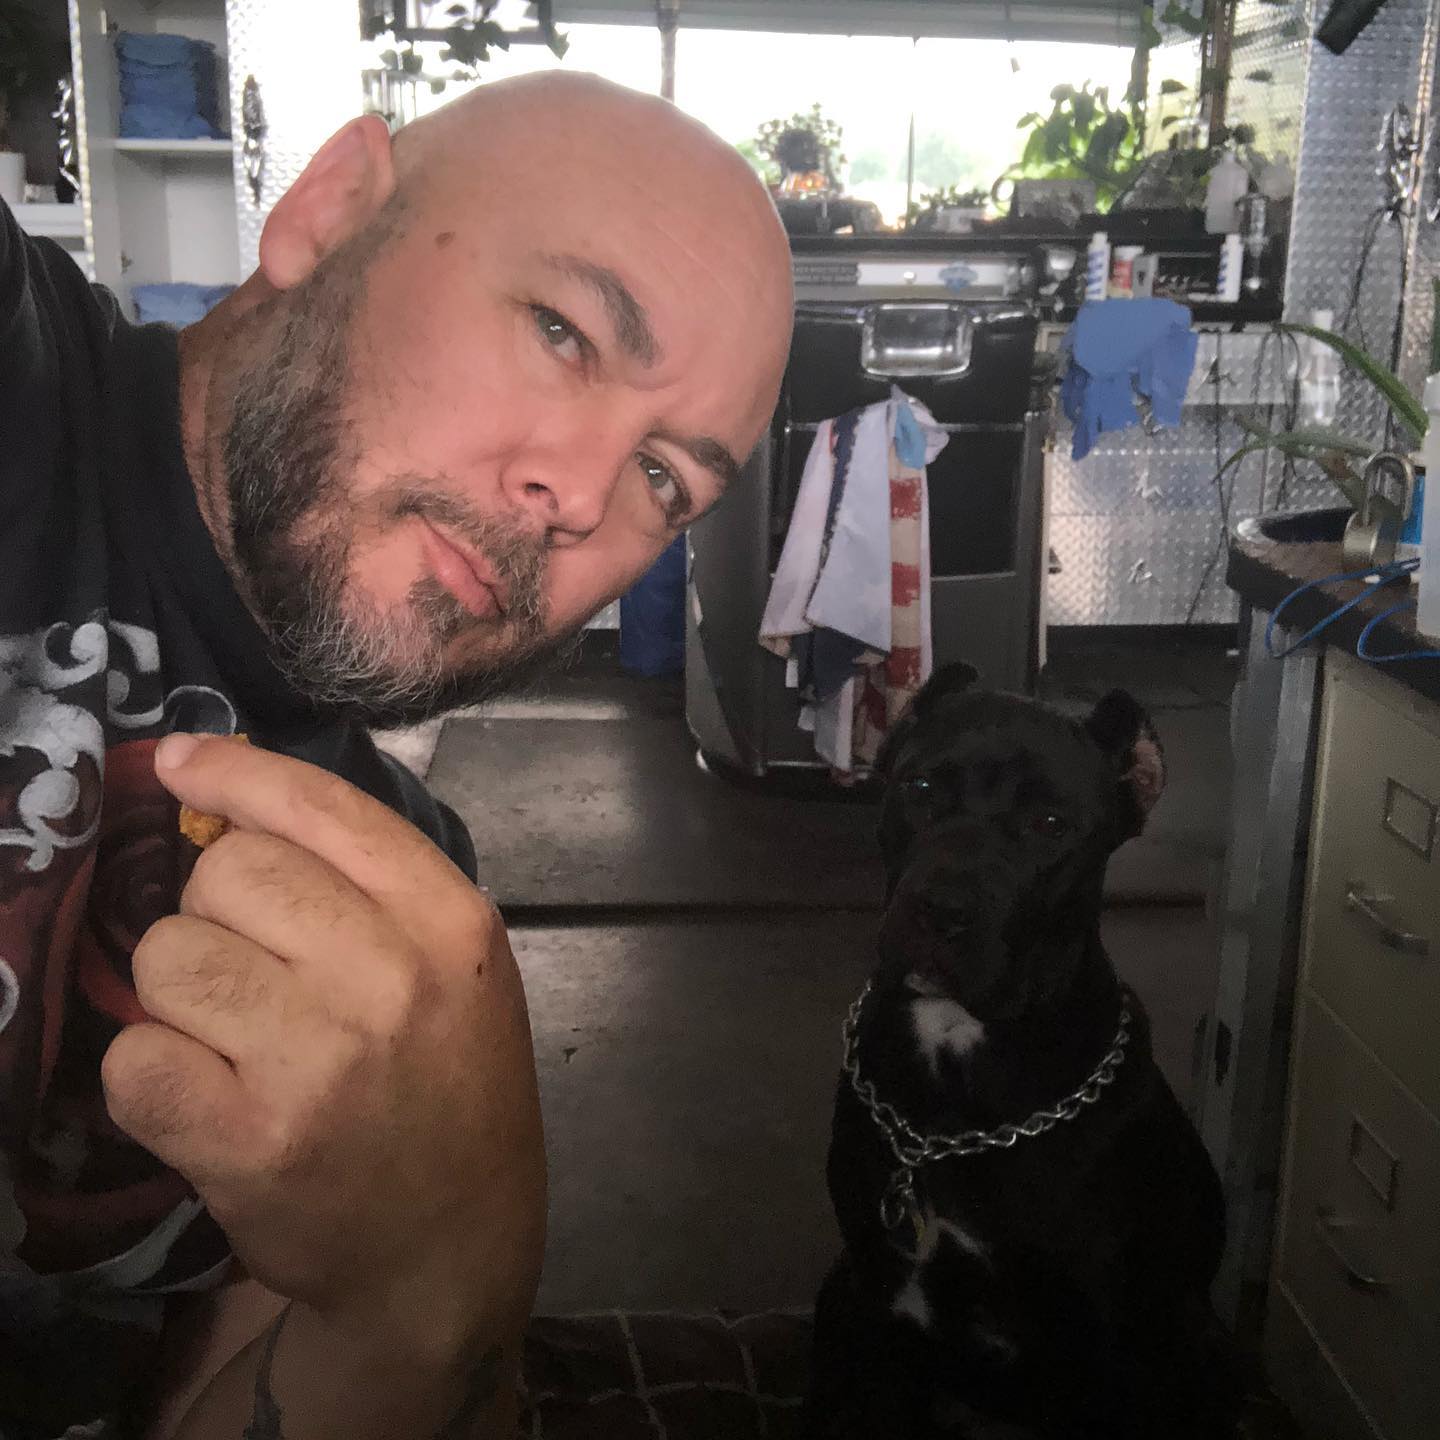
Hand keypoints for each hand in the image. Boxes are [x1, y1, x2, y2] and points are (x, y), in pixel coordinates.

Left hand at [102, 734, 545, 1366]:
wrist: (453, 1246)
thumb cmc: (452, 1088)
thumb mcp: (458, 968)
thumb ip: (370, 887)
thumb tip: (225, 810)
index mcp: (451, 922)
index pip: (323, 807)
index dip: (235, 772)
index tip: (177, 763)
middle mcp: (392, 977)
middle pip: (225, 874)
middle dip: (215, 912)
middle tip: (253, 971)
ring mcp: (320, 1061)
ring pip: (167, 957)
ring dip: (181, 995)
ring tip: (236, 1040)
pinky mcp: (249, 1141)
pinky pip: (134, 1058)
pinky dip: (152, 1074)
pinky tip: (206, 1096)